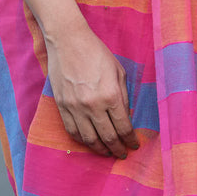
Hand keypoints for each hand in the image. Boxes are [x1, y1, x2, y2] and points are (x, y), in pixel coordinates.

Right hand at [43, 20, 139, 159]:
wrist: (68, 41)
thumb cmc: (97, 53)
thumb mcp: (118, 72)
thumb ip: (123, 97)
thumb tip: (125, 118)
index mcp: (111, 95)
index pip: (123, 127)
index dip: (130, 140)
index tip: (134, 145)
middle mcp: (93, 105)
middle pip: (107, 137)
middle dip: (117, 149)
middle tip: (122, 153)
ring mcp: (75, 107)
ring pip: (89, 139)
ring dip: (100, 149)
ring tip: (107, 152)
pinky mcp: (62, 106)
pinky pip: (72, 131)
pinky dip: (82, 141)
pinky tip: (89, 142)